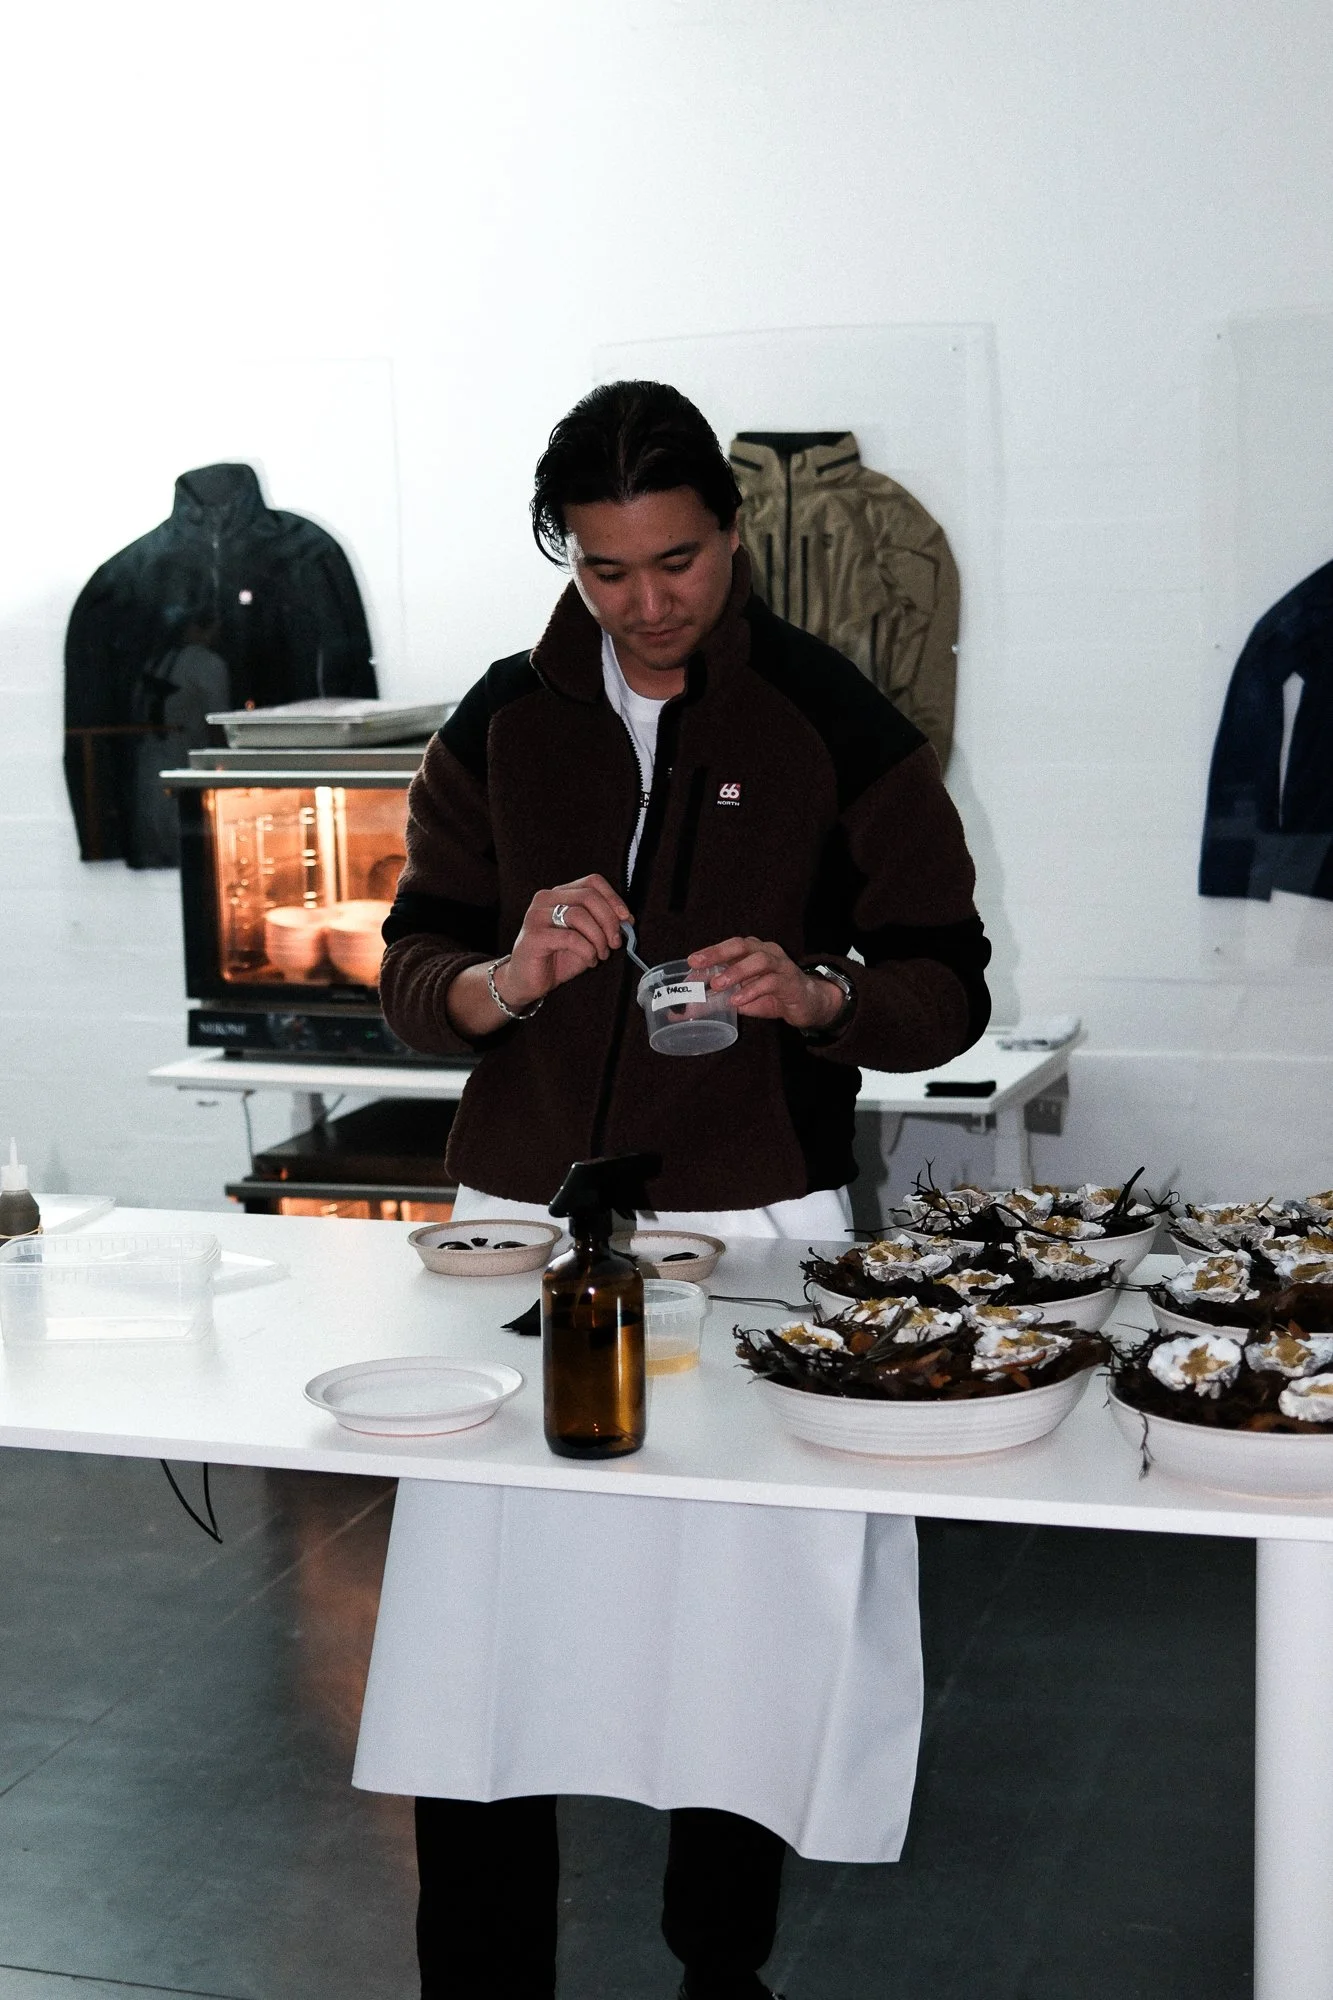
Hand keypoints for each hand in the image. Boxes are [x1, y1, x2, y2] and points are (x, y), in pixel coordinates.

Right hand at [497, 874, 631, 1011]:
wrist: (527, 982)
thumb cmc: (556, 957)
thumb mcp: (586, 938)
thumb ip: (603, 925)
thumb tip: (627, 919)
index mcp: (559, 894)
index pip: (592, 882)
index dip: (614, 899)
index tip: (627, 919)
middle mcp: (546, 899)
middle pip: (589, 896)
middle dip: (609, 920)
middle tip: (616, 942)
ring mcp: (537, 916)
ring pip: (580, 915)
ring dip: (599, 938)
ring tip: (601, 954)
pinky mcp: (534, 936)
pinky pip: (571, 938)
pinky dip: (587, 951)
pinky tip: (589, 961)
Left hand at [687, 937, 846, 1032]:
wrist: (807, 1003)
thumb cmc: (772, 995)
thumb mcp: (741, 996)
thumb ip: (719, 998)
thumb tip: (688, 1009)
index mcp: (753, 951)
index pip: (729, 946)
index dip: (710, 952)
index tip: (691, 962)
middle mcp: (766, 952)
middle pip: (742, 945)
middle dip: (718, 953)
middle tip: (699, 964)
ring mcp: (781, 964)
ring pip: (758, 960)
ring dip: (736, 972)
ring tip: (718, 985)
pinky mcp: (790, 981)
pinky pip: (771, 982)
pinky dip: (753, 990)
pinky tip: (739, 1001)